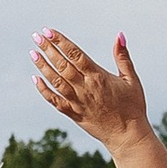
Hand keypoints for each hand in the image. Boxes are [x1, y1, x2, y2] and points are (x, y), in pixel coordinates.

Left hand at [33, 25, 148, 149]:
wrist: (127, 135)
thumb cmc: (133, 106)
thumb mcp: (131, 79)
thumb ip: (123, 57)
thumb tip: (120, 35)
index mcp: (98, 77)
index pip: (76, 54)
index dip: (61, 42)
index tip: (49, 31)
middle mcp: (85, 88)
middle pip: (63, 65)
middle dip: (48, 49)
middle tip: (37, 36)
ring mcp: (77, 101)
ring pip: (56, 81)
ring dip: (43, 67)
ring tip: (33, 53)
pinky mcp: (73, 114)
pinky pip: (55, 100)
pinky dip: (44, 90)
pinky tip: (35, 79)